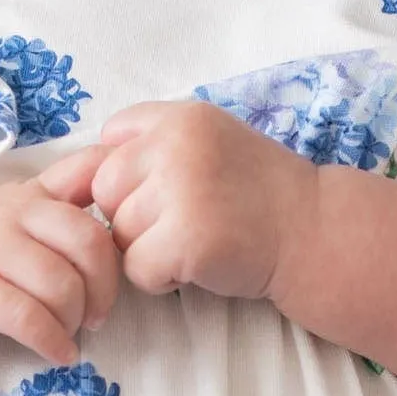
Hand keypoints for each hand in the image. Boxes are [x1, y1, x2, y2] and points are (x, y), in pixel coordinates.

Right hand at [0, 178, 121, 365]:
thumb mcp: (16, 224)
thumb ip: (63, 207)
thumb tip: (127, 194)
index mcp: (31, 195)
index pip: (92, 179)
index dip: (123, 211)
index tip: (127, 252)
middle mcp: (10, 212)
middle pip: (89, 242)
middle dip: (105, 287)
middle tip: (97, 315)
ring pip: (61, 284)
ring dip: (75, 320)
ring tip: (68, 334)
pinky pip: (29, 318)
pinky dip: (53, 342)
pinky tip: (57, 354)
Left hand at [37, 104, 317, 303]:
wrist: (314, 232)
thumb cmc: (257, 193)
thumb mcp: (211, 142)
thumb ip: (156, 145)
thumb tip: (81, 176)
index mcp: (181, 117)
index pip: (111, 137)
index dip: (128, 172)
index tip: (162, 189)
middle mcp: (178, 146)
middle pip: (105, 189)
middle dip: (131, 213)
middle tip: (178, 223)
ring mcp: (183, 192)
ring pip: (118, 232)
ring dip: (147, 248)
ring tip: (194, 242)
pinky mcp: (187, 240)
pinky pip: (137, 269)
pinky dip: (160, 278)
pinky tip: (196, 266)